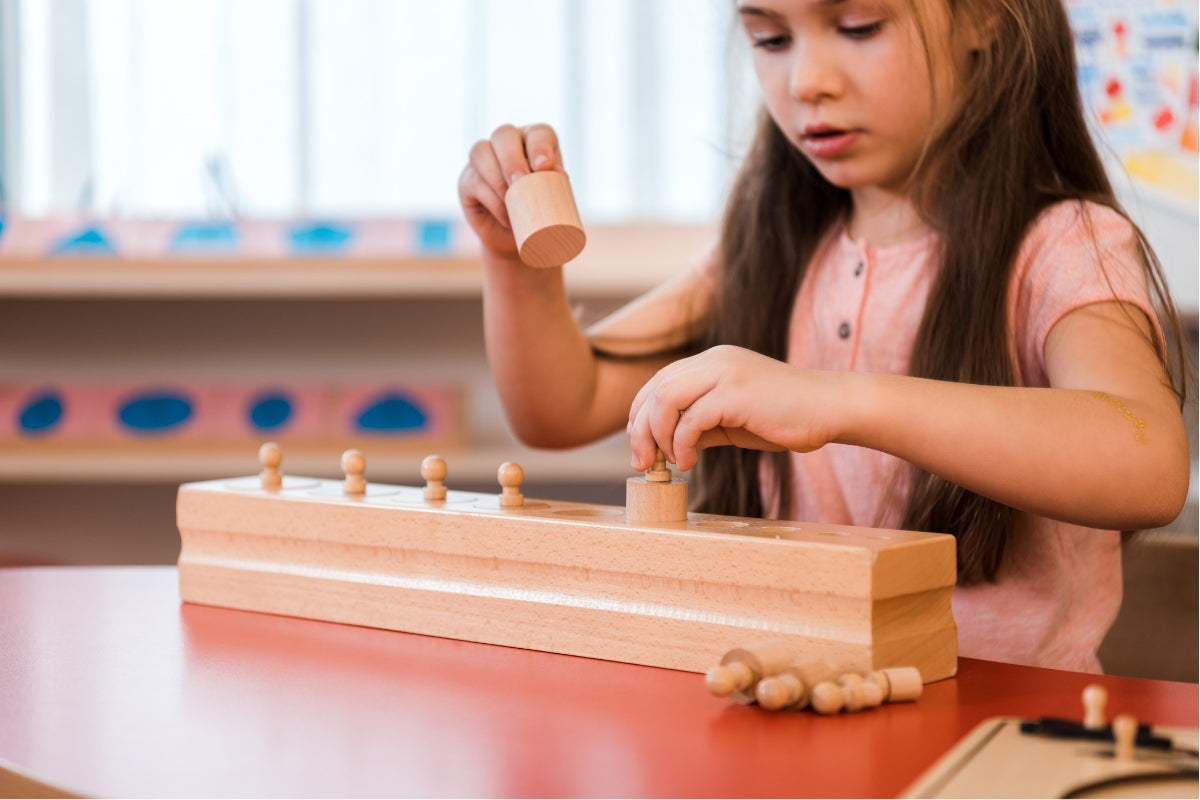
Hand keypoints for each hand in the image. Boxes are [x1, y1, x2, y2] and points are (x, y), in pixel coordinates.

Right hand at [457, 123, 565, 260]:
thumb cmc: (542, 213)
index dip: (540, 145)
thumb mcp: (554, 199)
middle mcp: (507, 144)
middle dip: (511, 158)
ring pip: (480, 152)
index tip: (544, 166)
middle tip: (521, 180)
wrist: (521, 239)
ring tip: (510, 198)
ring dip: (496, 176)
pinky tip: (505, 215)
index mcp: (534, 142)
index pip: (538, 133)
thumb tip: (560, 174)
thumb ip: (559, 185)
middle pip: (503, 135)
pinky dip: (491, 200)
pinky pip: (473, 181)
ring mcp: (483, 160)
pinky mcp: (468, 181)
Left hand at [627, 345, 842, 471]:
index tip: (642, 449)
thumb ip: (701, 424)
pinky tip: (690, 462)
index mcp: (711, 362)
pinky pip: (692, 419)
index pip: (658, 382)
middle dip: (640, 430)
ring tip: (669, 463)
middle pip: (654, 390)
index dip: (640, 416)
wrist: (832, 408)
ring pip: (665, 400)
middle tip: (643, 463)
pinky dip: (682, 444)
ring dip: (658, 437)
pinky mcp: (736, 392)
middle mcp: (713, 360)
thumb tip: (667, 445)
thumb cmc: (786, 416)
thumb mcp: (733, 419)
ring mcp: (725, 372)